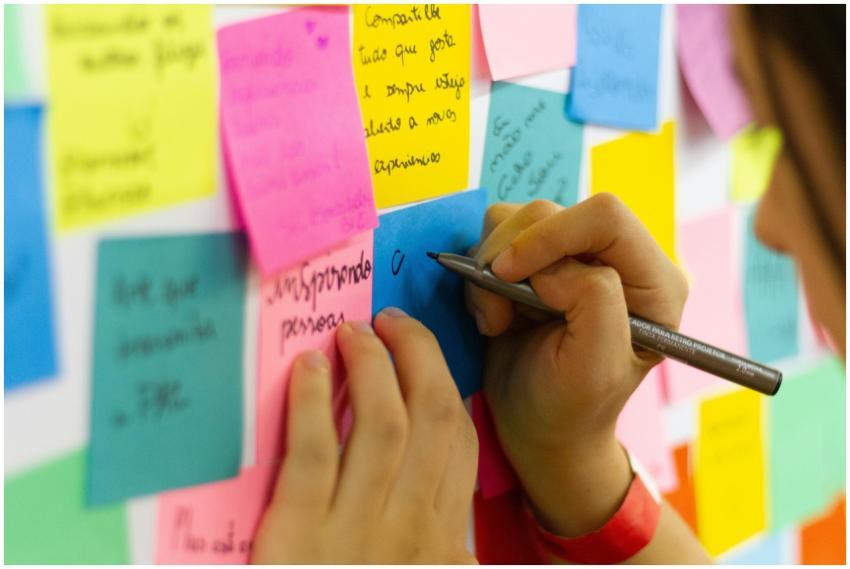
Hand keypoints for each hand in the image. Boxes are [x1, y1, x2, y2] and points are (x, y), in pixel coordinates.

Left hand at [251, 308, 477, 563]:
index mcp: (440, 536)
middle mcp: (409, 524)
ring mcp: (355, 529)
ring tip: (351, 332)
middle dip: (417, 354)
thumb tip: (456, 528)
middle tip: (391, 321)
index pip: (460, 441)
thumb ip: (440, 548)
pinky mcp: (299, 536)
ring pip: (381, 424)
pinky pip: (313, 454)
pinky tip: (308, 367)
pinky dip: (312, 403)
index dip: (445, 383)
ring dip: (370, 366)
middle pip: (431, 416)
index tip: (421, 354)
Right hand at [466, 195, 688, 536]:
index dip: (549, 235)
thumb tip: (553, 268)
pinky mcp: (538, 260)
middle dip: (512, 257)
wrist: (539, 427)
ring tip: (498, 320)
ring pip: (518, 218)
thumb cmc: (571, 407)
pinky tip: (495, 314)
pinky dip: (481, 273)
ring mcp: (574, 256)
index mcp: (654, 282)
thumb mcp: (594, 368)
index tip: (507, 274)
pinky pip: (496, 235)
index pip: (605, 217)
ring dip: (491, 268)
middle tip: (498, 313)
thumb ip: (593, 302)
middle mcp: (618, 259)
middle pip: (552, 211)